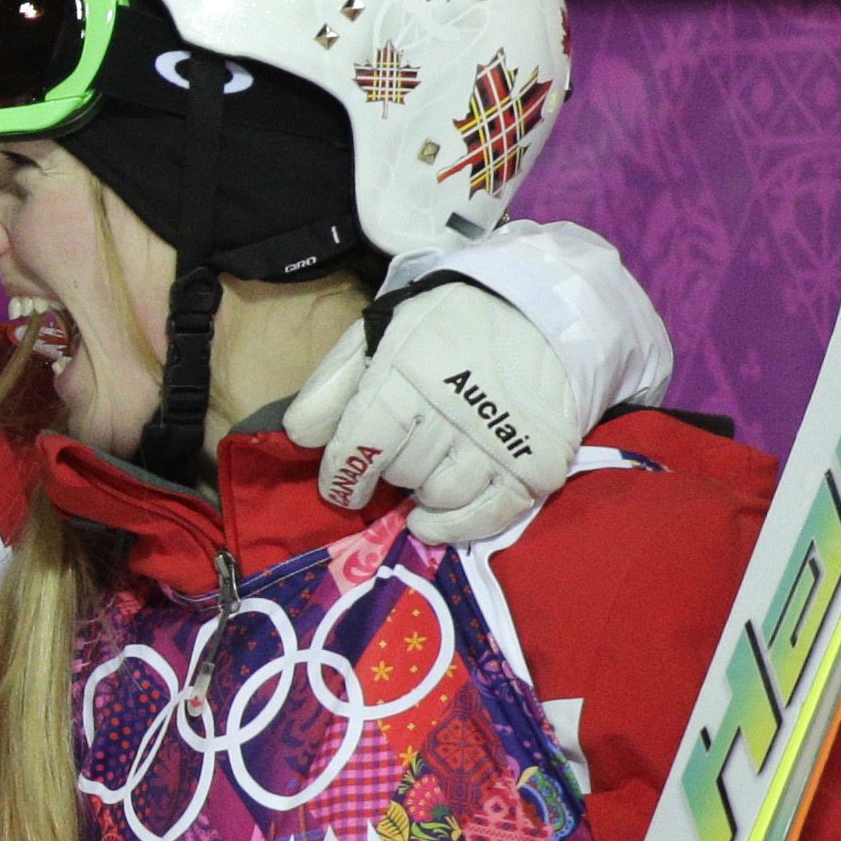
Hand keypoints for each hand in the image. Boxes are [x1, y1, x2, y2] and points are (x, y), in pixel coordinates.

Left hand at [284, 283, 580, 544]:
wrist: (539, 314)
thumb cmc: (446, 328)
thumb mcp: (378, 337)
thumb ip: (332, 384)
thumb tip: (300, 436)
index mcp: (406, 377)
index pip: (357, 448)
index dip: (341, 475)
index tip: (339, 485)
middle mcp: (451, 414)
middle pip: (399, 475)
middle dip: (390, 470)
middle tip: (402, 452)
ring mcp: (497, 444)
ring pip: (438, 498)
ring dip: (423, 493)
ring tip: (426, 472)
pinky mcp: (536, 467)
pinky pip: (484, 519)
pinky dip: (453, 525)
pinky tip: (435, 516)